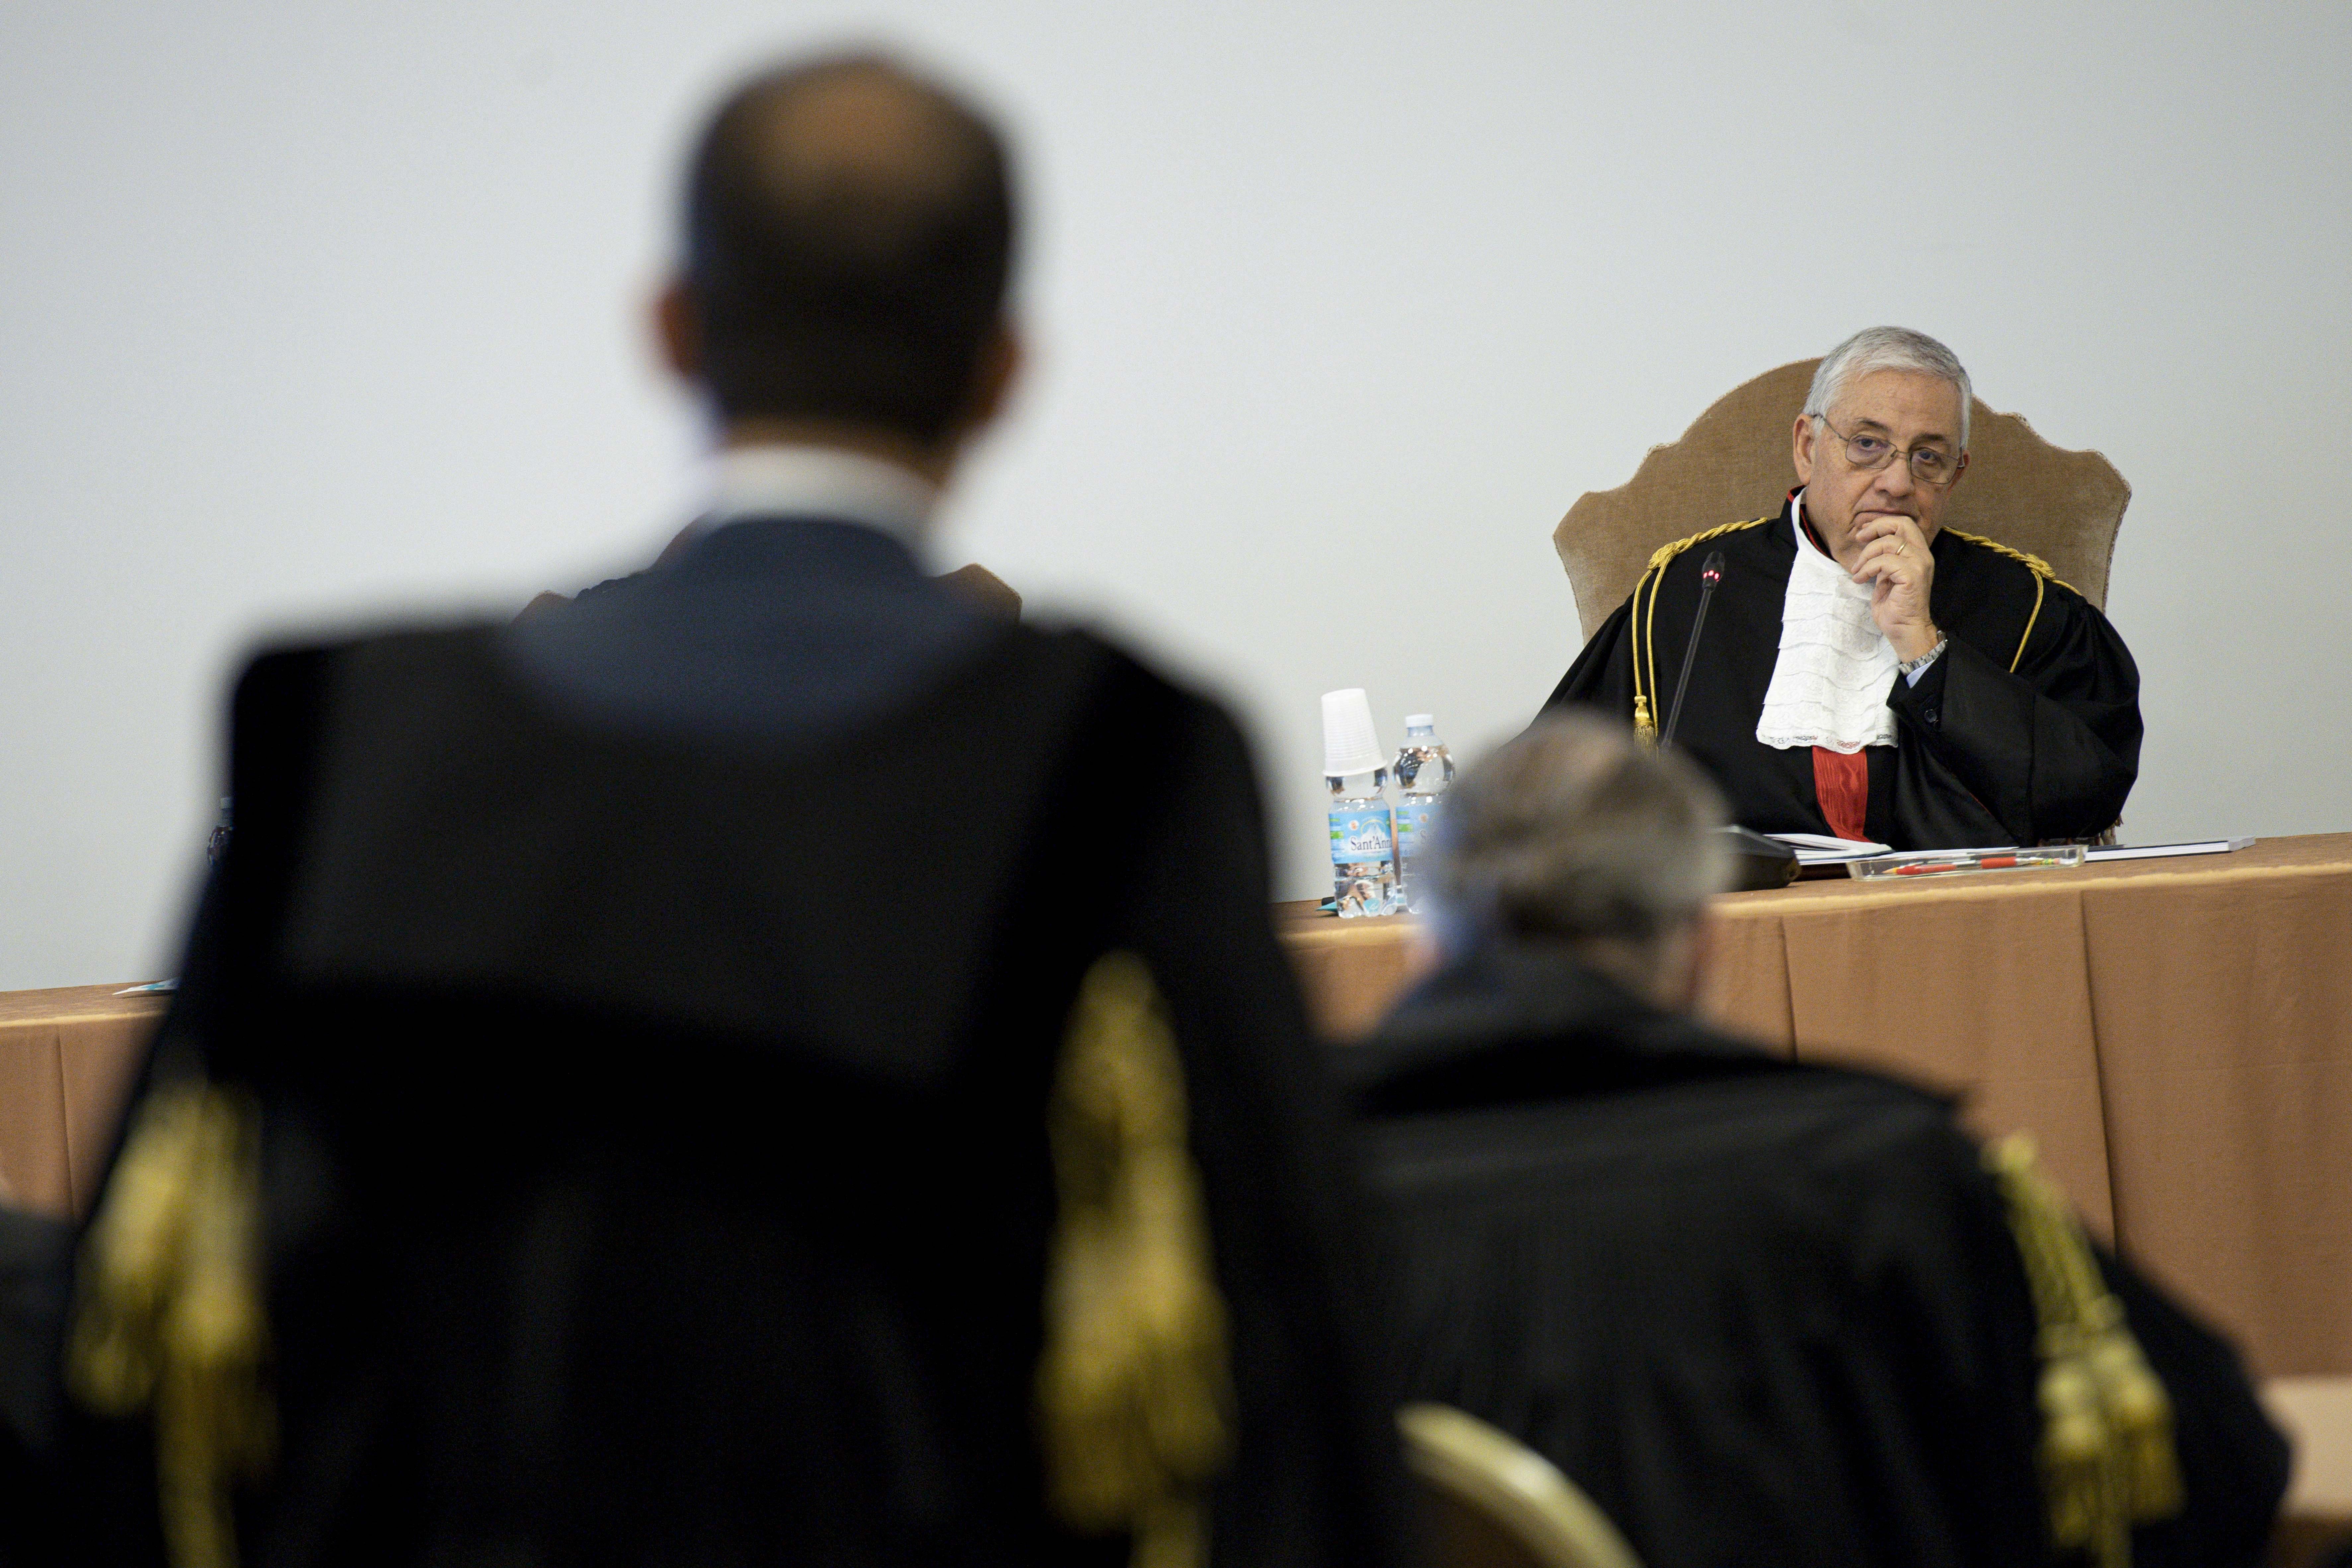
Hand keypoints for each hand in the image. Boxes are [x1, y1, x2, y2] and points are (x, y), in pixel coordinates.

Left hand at [1849, 512, 1938, 661]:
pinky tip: (1860, 579)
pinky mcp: (1912, 576)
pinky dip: (1868, 569)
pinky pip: (1885, 562)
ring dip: (1866, 555)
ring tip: (1857, 571)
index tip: (1863, 533)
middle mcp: (1923, 556)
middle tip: (1859, 539)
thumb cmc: (1894, 607)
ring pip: (1889, 543)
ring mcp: (1919, 565)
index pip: (1904, 524)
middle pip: (1902, 524)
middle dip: (1876, 527)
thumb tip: (1869, 546)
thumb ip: (1883, 560)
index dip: (1881, 523)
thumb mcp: (1886, 577)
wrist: (1905, 630)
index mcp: (1917, 554)